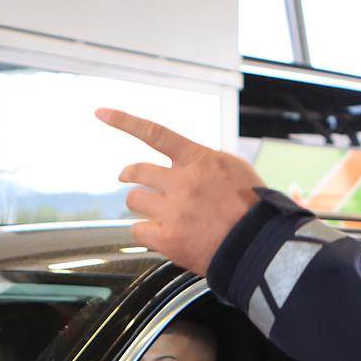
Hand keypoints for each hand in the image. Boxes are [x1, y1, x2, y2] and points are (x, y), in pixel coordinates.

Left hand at [96, 108, 268, 275]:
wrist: (259, 246)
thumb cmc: (253, 209)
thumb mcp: (236, 169)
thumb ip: (206, 162)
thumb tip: (186, 161)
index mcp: (199, 160)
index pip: (155, 134)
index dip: (124, 121)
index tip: (101, 113)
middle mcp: (182, 182)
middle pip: (138, 172)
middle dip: (129, 174)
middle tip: (126, 177)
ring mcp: (172, 211)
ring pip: (135, 200)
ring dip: (141, 204)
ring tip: (154, 212)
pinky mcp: (168, 238)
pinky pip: (138, 230)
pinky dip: (144, 231)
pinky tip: (157, 234)